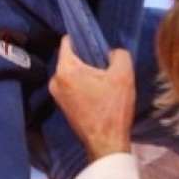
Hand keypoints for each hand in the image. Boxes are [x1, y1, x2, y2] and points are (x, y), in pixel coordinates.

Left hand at [49, 36, 135, 159]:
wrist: (107, 142)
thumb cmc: (113, 108)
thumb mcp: (124, 74)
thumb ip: (119, 54)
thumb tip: (111, 53)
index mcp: (65, 70)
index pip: (67, 41)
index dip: (82, 37)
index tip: (97, 41)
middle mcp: (55, 81)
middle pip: (70, 57)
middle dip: (86, 57)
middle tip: (105, 63)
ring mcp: (56, 95)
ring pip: (72, 72)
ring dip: (86, 72)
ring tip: (104, 79)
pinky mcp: (62, 106)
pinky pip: (72, 85)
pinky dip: (83, 84)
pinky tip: (99, 91)